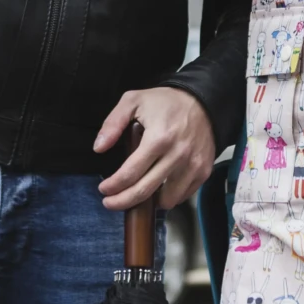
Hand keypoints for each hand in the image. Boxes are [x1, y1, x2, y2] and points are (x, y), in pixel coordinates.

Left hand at [94, 87, 216, 210]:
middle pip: (145, 191)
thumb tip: (99, 148)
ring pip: (166, 200)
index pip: (130, 173)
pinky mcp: (204, 171)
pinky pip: (183, 196)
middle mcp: (177, 155)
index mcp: (158, 138)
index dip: (113, 186)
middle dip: (122, 202)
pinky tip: (160, 186)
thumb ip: (113, 123)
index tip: (104, 189)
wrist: (203, 101)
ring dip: (149, 201)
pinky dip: (170, 196)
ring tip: (139, 190)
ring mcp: (193, 165)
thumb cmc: (165, 102)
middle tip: (110, 202)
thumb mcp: (133, 101)